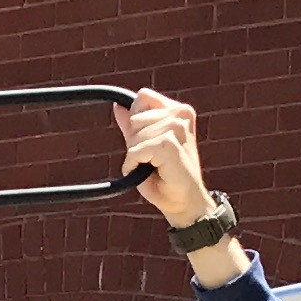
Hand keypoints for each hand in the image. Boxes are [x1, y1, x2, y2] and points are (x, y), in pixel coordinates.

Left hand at [112, 87, 212, 231]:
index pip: (142, 97)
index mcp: (179, 110)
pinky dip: (134, 165)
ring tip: (154, 167)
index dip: (135, 121)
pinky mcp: (169, 143)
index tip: (148, 142)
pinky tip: (149, 173)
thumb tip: (117, 106)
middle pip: (134, 118)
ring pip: (134, 136)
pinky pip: (135, 150)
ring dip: (136, 156)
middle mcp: (181, 114)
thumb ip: (133, 125)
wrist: (183, 203)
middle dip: (135, 142)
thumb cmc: (164, 177)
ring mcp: (177, 127)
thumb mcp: (145, 146)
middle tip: (153, 159)